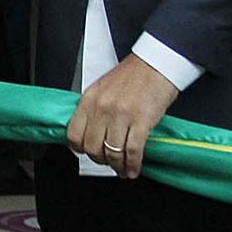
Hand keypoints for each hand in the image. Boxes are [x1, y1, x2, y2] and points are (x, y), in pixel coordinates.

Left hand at [64, 54, 178, 179]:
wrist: (158, 62)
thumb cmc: (135, 74)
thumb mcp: (104, 87)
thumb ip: (95, 108)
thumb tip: (93, 131)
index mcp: (90, 99)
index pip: (74, 134)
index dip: (80, 149)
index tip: (87, 153)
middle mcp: (102, 108)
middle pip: (92, 147)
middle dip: (100, 160)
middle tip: (107, 162)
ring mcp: (121, 115)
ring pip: (111, 153)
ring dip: (117, 166)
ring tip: (122, 169)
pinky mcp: (141, 121)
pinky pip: (132, 151)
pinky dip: (132, 165)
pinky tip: (133, 169)